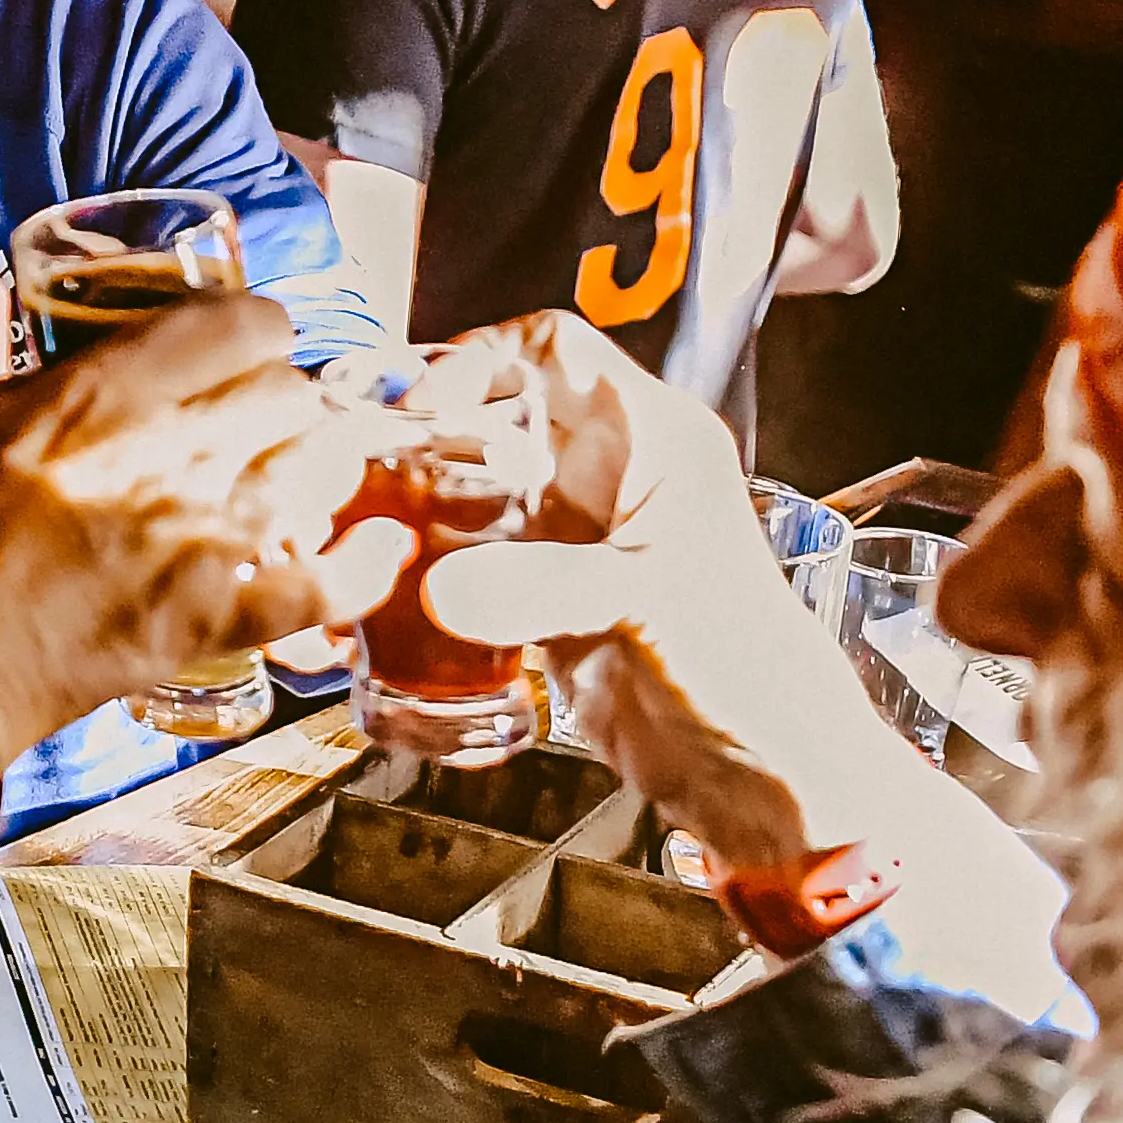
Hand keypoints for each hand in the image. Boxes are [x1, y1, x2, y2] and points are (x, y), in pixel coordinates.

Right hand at [0, 297, 417, 758]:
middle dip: (278, 395)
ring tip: (297, 466)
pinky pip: (327, 587)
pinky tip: (381, 544)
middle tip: (251, 415)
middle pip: (288, 392)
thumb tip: (17, 302)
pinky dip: (363, 567)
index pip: (240, 324)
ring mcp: (203, 541)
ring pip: (318, 468)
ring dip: (316, 462)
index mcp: (107, 395)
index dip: (250, 327)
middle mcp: (171, 456)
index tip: (238, 342)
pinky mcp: (216, 621)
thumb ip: (16, 358)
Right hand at [406, 314, 1072, 999]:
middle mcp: (607, 475)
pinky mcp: (548, 602)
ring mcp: (575, 539)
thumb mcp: (642, 602)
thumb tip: (435, 589)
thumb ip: (538, 589)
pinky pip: (473, 563)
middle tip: (363, 461)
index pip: (554, 348)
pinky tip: (386, 589)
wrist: (764, 775)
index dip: (482, 356)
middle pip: (498, 413)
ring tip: (359, 522)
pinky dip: (429, 571)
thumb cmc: (745, 668)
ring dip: (421, 502)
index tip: (424, 402)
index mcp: (651, 439)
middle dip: (430, 430)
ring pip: (477, 487)